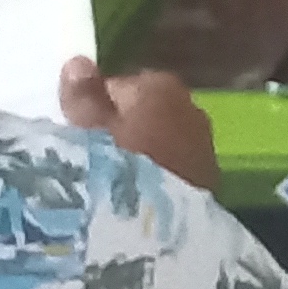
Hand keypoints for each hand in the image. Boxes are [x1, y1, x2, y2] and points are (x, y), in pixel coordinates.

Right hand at [60, 59, 221, 191]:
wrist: (164, 226)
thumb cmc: (118, 168)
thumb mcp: (88, 131)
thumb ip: (83, 98)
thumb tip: (78, 63)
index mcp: (161, 87)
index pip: (121, 85)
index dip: (96, 107)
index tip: (78, 130)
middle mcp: (191, 108)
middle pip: (146, 112)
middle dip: (122, 128)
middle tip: (93, 155)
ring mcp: (204, 145)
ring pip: (163, 139)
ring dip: (143, 152)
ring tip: (114, 179)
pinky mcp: (209, 180)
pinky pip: (175, 165)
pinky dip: (159, 174)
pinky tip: (140, 196)